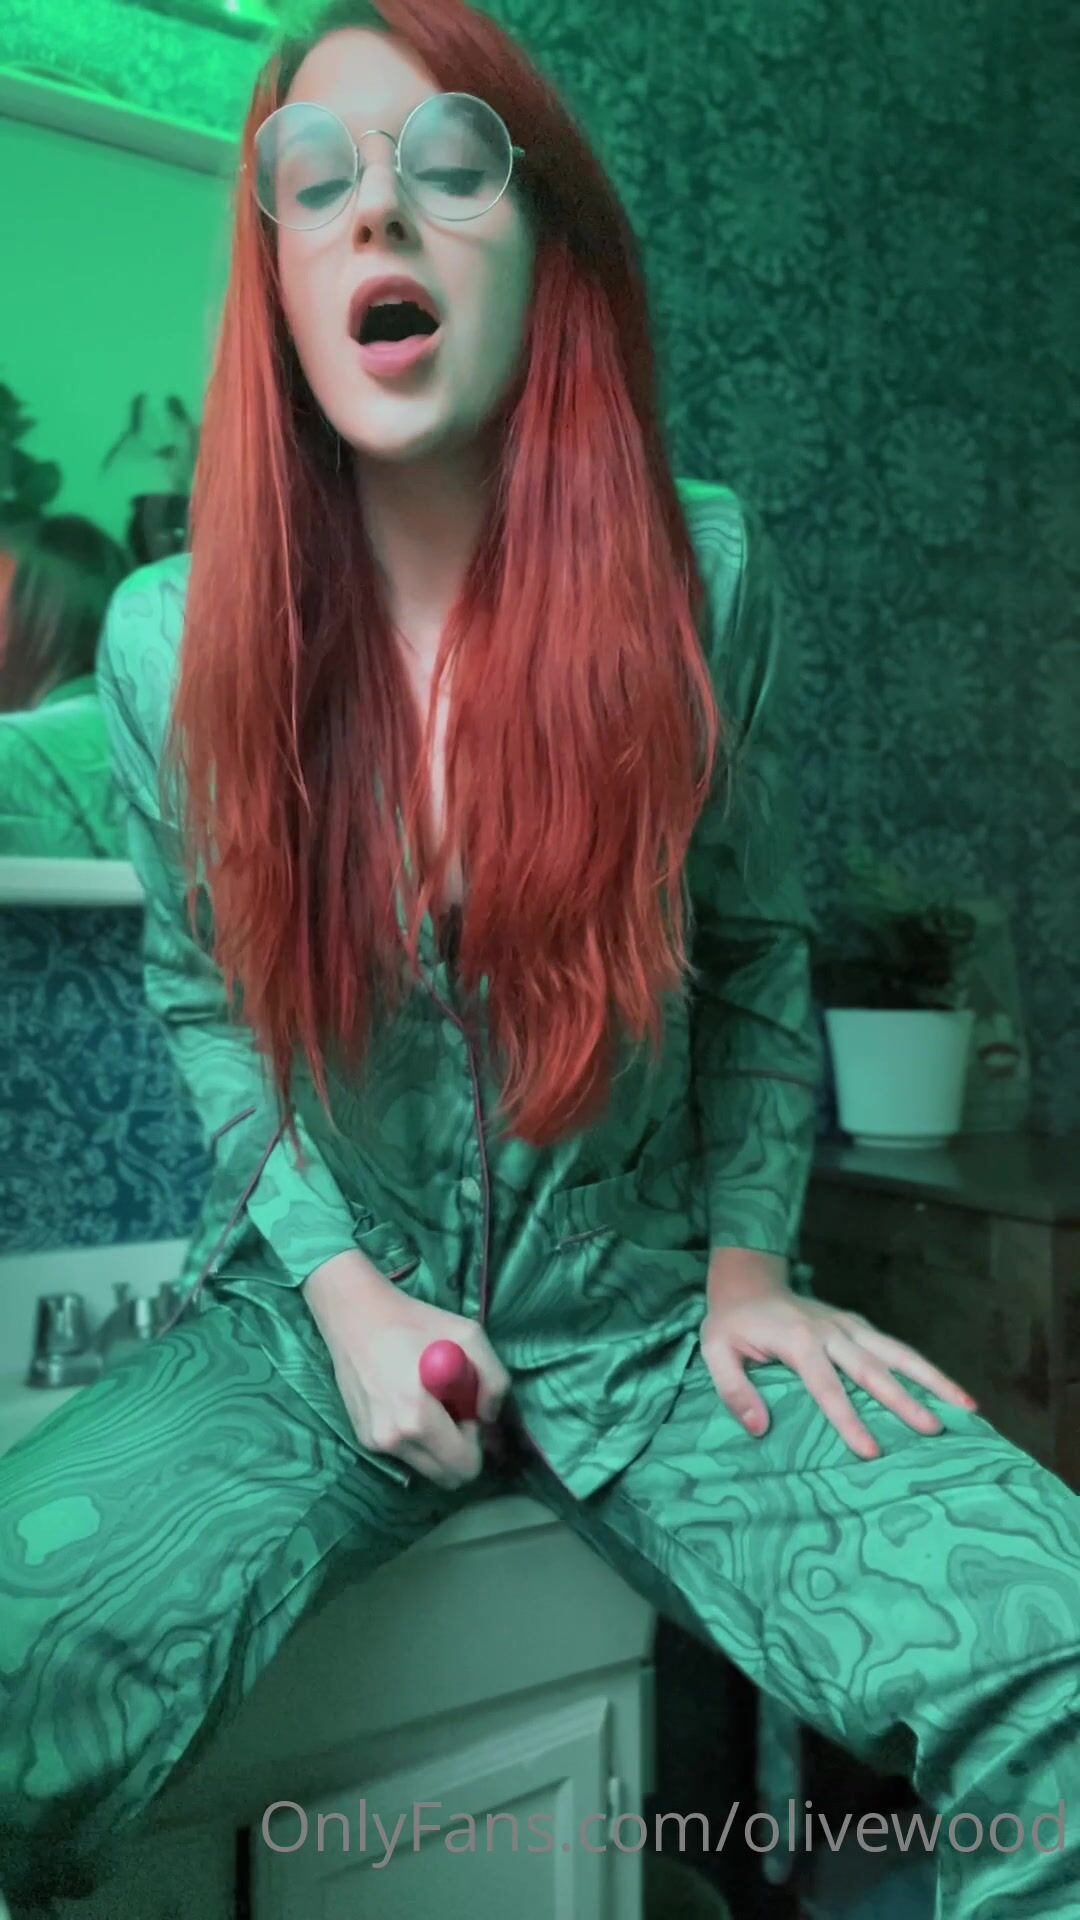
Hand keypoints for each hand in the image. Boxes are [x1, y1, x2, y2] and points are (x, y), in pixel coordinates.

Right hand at [304, 1252, 510, 1489]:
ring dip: (437, 1446)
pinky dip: (415, 1438)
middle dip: (460, 1450)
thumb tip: (488, 1417)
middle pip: (446, 1478)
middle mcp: (393, 1440)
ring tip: (429, 1403)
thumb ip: (494, 1381)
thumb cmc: (414, 1322)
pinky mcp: (363, 1438)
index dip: (478, 1442)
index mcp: (417, 1419)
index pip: (465, 1467)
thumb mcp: (470, 1336)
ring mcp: (374, 1442)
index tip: (469, 1413)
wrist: (355, 1315)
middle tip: (454, 1412)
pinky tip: (407, 1402)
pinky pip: (405, 1454)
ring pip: (425, 1468)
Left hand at [701, 1253, 976, 1459]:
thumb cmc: (731, 1324)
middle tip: (933, 1429)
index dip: (848, 1420)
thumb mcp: (716, 1352)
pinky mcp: (859, 1326)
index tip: (871, 1451)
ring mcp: (850, 1326)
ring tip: (968, 1406)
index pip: (827, 1387)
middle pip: (874, 1369)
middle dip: (904, 1400)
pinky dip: (925, 1368)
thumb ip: (733, 1390)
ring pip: (898, 1352)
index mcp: (798, 1341)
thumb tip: (760, 1429)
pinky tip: (951, 1391)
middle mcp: (832, 1331)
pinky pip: (896, 1348)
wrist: (749, 1282)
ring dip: (933, 1378)